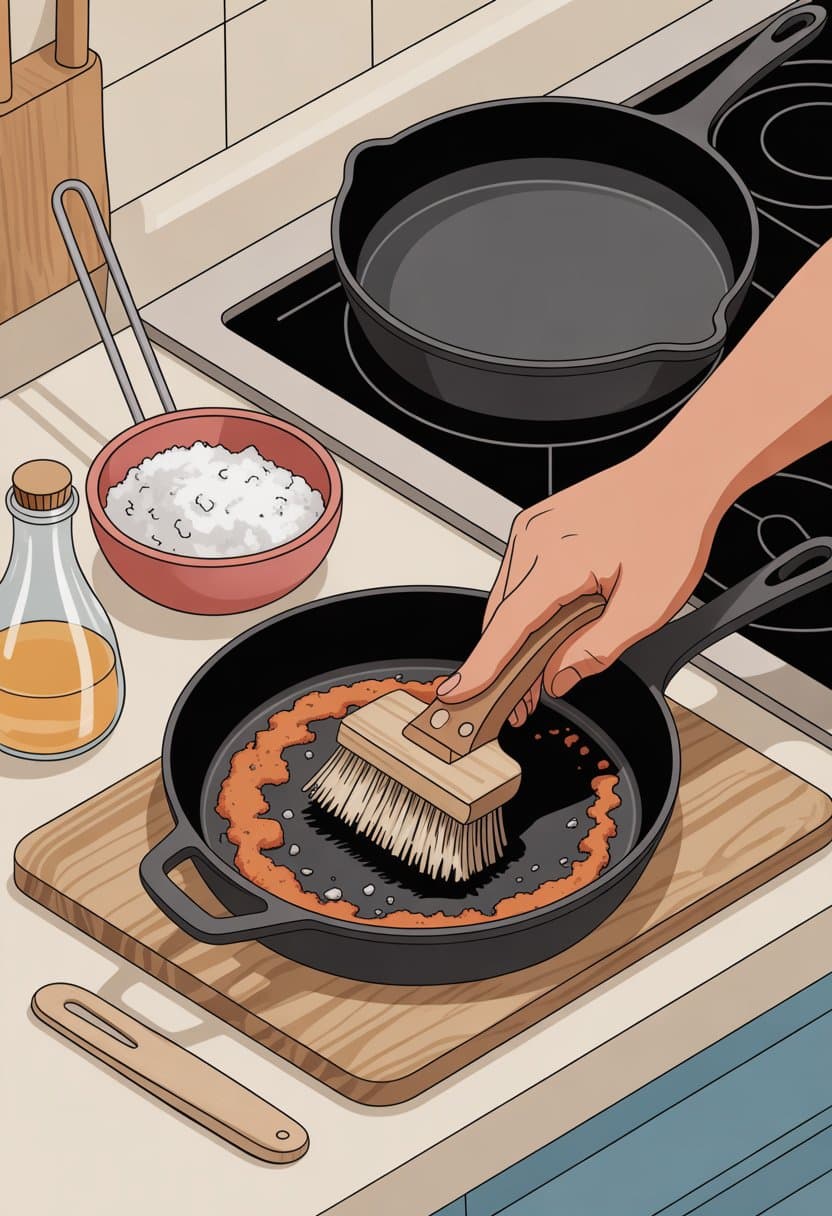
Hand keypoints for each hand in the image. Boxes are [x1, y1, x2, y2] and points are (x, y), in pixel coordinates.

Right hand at [436, 449, 719, 724]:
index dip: (482, 667)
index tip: (458, 693)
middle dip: (505, 665)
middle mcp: (533, 540)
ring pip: (507, 598)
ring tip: (538, 673)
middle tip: (520, 705)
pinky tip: (545, 629)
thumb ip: (597, 649)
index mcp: (557, 561)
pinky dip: (524, 608)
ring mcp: (530, 529)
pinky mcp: (536, 526)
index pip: (508, 628)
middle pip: (501, 618)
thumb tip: (560, 677)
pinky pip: (517, 577)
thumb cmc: (671, 528)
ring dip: (516, 637)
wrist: (680, 476)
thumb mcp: (647, 607)